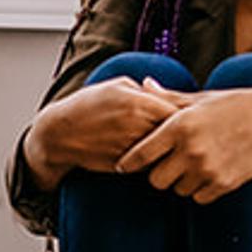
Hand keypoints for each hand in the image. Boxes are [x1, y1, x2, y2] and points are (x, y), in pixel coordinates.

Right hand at [24, 78, 184, 182]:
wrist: (61, 134)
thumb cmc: (87, 105)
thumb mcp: (115, 86)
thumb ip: (144, 90)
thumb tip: (166, 93)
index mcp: (139, 102)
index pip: (179, 110)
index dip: (188, 115)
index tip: (191, 116)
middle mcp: (138, 125)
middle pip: (177, 133)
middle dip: (184, 134)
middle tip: (191, 134)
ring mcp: (133, 147)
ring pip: (165, 152)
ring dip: (172, 150)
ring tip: (178, 147)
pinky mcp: (126, 165)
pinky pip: (150, 165)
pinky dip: (155, 162)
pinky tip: (156, 157)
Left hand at [114, 85, 251, 203]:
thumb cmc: (236, 105)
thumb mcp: (201, 98)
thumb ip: (169, 97)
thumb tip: (144, 84)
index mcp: (180, 125)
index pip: (140, 155)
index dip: (129, 163)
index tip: (124, 166)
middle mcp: (191, 149)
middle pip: (155, 180)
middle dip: (158, 174)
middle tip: (167, 164)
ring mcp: (208, 169)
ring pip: (178, 190)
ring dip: (182, 182)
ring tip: (194, 165)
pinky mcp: (225, 183)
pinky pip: (199, 198)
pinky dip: (201, 190)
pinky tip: (211, 172)